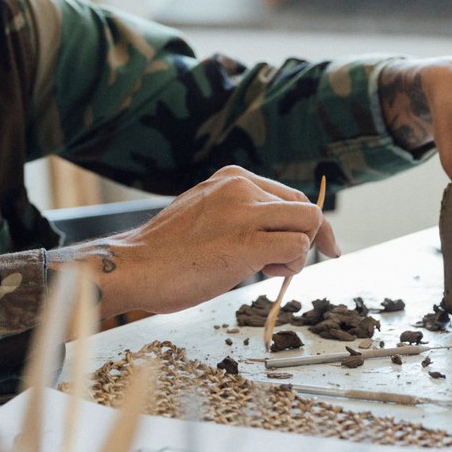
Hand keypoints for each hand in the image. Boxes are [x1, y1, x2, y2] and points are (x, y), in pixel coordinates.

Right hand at [57, 165, 338, 315]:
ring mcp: (244, 213)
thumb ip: (240, 214)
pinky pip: (296, 248)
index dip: (304, 223)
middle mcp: (241, 186)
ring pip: (308, 224)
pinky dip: (292, 265)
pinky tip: (267, 273)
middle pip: (304, 208)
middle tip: (288, 265)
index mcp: (232, 177)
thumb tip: (277, 232)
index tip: (316, 243)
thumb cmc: (166, 251)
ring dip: (298, 254)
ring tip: (268, 269)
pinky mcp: (246, 243)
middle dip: (309, 238)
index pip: (289, 195)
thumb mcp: (208, 213)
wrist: (135, 266)